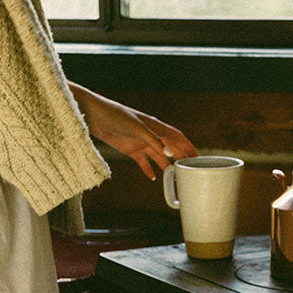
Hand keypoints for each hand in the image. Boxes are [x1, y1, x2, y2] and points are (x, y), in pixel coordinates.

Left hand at [72, 87, 196, 179]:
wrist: (94, 115)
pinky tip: (152, 177)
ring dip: (165, 165)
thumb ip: (153, 140)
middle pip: (169, 147)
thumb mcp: (136, 128)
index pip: (176, 137)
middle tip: (189, 169)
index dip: (187, 146)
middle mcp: (150, 134)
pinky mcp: (129, 148)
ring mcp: (140, 141)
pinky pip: (142, 161)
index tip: (197, 157)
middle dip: (180, 157)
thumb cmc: (116, 115)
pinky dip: (147, 168)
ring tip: (174, 177)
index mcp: (155, 126)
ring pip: (157, 156)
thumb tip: (168, 153)